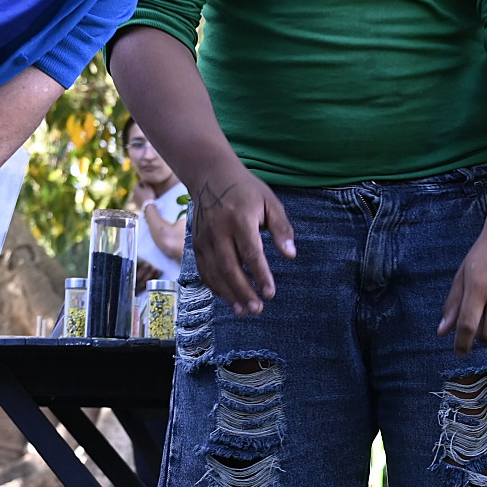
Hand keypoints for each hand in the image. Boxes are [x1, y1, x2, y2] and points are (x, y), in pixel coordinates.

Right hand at [183, 159, 295, 313]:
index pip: (251, 253)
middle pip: (230, 267)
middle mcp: (218, 230)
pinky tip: (227, 298)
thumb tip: (291, 255)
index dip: (261, 276)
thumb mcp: (270, 201)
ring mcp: (204, 238)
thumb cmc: (246, 190)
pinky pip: (204, 269)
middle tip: (257, 309)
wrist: (210, 175)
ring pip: (215, 272)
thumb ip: (281, 228)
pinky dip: (215, 286)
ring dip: (229, 294)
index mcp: (239, 219)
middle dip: (244, 291)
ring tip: (243, 311)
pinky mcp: (196, 243)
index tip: (270, 293)